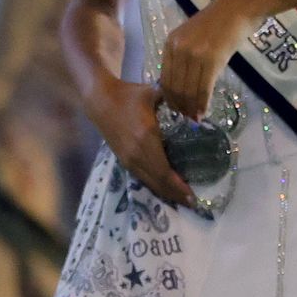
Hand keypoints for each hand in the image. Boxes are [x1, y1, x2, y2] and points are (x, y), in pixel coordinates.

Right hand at [84, 77, 195, 208]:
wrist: (99, 100)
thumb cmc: (127, 95)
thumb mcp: (153, 94)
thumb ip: (176, 101)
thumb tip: (198, 111)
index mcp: (146, 140)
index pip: (165, 172)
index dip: (179, 187)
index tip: (192, 196)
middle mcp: (136, 155)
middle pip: (158, 182)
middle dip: (175, 194)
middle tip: (191, 202)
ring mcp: (128, 159)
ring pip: (149, 182)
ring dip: (165, 192)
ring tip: (180, 197)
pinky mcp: (122, 159)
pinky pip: (141, 177)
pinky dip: (154, 185)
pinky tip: (163, 186)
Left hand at [160, 0, 251, 120]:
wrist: (239, 8)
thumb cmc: (219, 22)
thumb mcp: (192, 37)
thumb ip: (184, 57)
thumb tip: (182, 87)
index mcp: (170, 43)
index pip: (164, 78)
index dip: (170, 98)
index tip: (176, 109)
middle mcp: (178, 49)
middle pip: (174, 87)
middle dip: (180, 106)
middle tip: (187, 118)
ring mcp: (194, 54)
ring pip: (188, 90)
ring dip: (191, 108)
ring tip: (195, 118)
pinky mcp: (211, 60)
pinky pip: (203, 88)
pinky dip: (202, 104)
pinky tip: (204, 112)